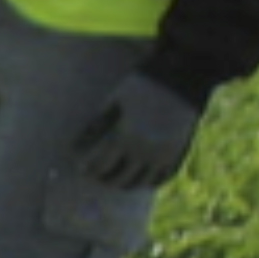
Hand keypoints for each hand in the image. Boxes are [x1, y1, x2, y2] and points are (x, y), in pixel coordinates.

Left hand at [68, 80, 199, 190]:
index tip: (82, 168)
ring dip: (125, 182)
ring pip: (140, 183)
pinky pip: (162, 177)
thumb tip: (75, 148)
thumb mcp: (112, 101)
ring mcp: (165, 154)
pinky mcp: (180, 152)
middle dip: (104, 178)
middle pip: (118, 179)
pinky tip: (140, 175)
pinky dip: (149, 180)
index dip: (88, 169)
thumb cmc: (142, 85)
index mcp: (125, 137)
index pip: (100, 166)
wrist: (183, 75)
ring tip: (117, 176)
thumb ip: (95, 126)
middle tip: (97, 174)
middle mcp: (145, 150)